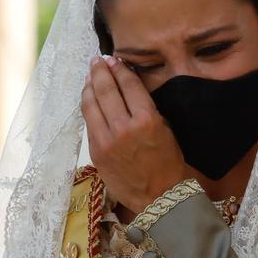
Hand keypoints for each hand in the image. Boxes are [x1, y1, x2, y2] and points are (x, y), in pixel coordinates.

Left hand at [81, 57, 194, 214]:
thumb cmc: (169, 164)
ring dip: (89, 86)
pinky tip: (88, 98)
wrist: (159, 197)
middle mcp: (124, 128)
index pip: (128, 86)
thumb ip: (147, 109)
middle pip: (106, 90)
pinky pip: (89, 123)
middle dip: (100, 71)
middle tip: (98, 61)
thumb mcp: (166, 130)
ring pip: (92, 104)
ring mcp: (107, 141)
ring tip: (90, 75)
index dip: (120, 69)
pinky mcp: (97, 152)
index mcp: (147, 120)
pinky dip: (88, 106)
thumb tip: (130, 90)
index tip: (115, 59)